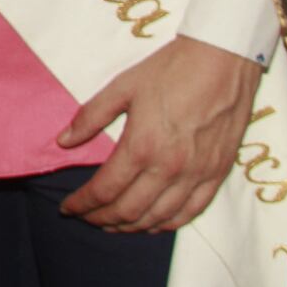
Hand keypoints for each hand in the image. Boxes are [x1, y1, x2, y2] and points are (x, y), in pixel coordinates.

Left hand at [57, 37, 260, 232]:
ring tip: (112, 224)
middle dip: (101, 219)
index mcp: (141, 146)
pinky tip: (152, 223)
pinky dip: (166, 224)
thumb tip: (64, 141)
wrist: (222, 59)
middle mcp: (169, 168)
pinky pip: (190, 213)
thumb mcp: (122, 86)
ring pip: (158, 218)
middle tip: (86, 217)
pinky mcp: (217, 174)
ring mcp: (196, 175)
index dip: (82, 204)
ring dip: (131, 227)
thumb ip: (91, 116)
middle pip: (128, 211)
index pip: (104, 190)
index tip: (67, 208)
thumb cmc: (171, 69)